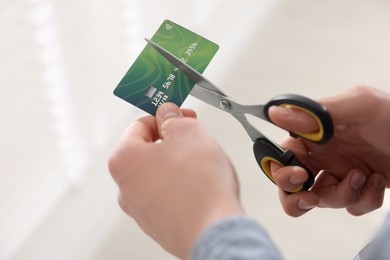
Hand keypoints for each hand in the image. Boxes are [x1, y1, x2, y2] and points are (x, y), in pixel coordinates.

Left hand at [108, 103, 243, 258]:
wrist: (213, 232)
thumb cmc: (199, 186)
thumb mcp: (188, 132)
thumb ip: (173, 117)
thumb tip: (167, 114)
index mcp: (124, 160)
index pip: (140, 125)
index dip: (164, 116)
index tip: (179, 114)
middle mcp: (126, 187)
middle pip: (148, 151)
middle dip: (172, 140)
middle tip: (194, 136)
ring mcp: (141, 209)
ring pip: (160, 173)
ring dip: (179, 163)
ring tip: (202, 164)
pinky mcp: (159, 223)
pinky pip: (169, 194)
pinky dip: (182, 186)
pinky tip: (201, 186)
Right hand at [268, 86, 389, 216]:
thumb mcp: (360, 106)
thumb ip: (317, 113)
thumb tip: (275, 113)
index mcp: (315, 133)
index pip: (283, 153)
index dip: (282, 168)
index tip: (300, 175)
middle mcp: (323, 154)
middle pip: (291, 183)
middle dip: (295, 196)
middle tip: (310, 198)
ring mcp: (340, 172)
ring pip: (321, 199)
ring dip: (341, 195)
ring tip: (362, 177)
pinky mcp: (359, 188)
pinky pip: (350, 206)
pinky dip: (364, 199)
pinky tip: (378, 181)